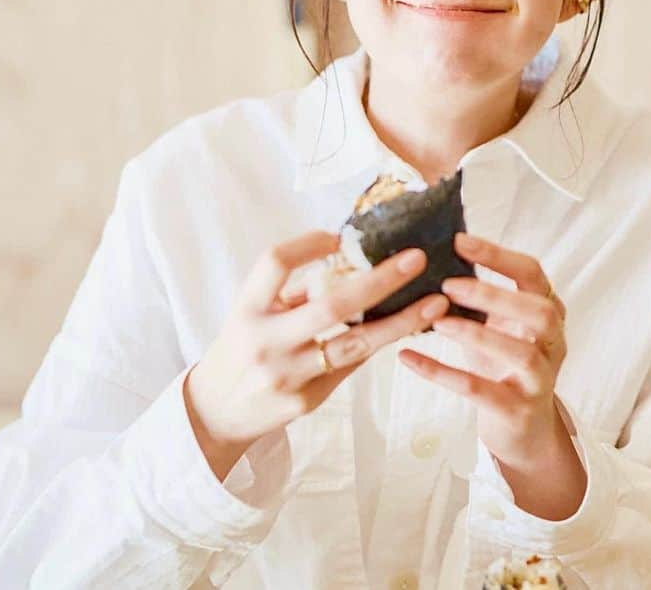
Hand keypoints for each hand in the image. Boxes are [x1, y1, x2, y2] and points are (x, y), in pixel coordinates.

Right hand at [184, 230, 449, 480]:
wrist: (215, 413)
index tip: (340, 236)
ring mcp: (288, 375)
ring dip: (400, 321)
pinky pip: (351, 367)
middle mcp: (266, 341)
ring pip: (355, 345)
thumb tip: (350, 260)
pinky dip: (378, 345)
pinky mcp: (306, 402)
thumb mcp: (252, 311)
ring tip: (435, 303)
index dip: (310, 243)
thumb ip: (293, 289)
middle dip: (380, 280)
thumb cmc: (242, 348)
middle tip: (417, 258)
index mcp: (248, 308)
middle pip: (332, 304)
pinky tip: (407, 329)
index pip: (276, 262)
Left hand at [397, 231, 568, 470]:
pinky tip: (410, 358)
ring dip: (478, 333)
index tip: (459, 241)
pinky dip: (443, 373)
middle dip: (494, 295)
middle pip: (539, 312)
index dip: (498, 256)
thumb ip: (481, 298)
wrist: (522, 430)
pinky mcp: (518, 412)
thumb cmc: (503, 366)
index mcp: (548, 313)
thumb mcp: (500, 326)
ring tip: (438, 321)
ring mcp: (540, 381)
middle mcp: (553, 344)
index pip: (532, 274)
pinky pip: (480, 391)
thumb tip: (433, 257)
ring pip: (521, 353)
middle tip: (448, 284)